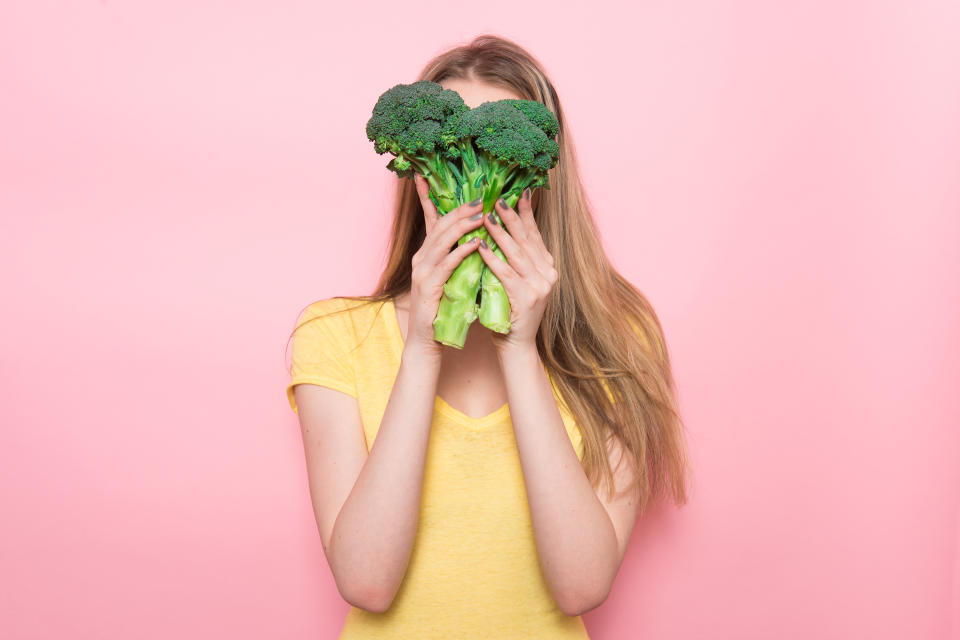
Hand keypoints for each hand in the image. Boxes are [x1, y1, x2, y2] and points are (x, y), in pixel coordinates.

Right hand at [406, 173, 484, 357]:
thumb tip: (479, 238)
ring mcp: (423, 272)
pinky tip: (476, 244)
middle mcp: (422, 258)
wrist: (427, 340)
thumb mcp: (453, 277)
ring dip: (463, 226)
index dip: (427, 197)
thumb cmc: (443, 308)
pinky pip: (447, 264)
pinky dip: (461, 252)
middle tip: (481, 198)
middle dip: (460, 209)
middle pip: (440, 225)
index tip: (426, 175)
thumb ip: (461, 257)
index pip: (430, 219)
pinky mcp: (428, 287)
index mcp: (427, 253)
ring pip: (442, 240)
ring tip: (482, 215)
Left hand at [477, 188, 557, 354]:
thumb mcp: (515, 280)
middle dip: (511, 216)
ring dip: (500, 233)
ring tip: (485, 217)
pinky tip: (481, 247)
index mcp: (547, 267)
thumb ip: (513, 259)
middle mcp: (548, 274)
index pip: (534, 234)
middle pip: (526, 239)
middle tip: (497, 198)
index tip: (517, 192)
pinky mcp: (527, 298)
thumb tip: (498, 231)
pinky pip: (506, 274)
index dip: (525, 213)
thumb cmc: (510, 312)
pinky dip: (493, 259)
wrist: (516, 345)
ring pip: (516, 253)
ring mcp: (540, 287)